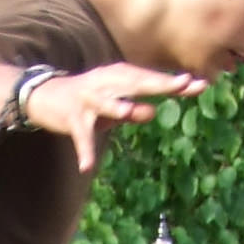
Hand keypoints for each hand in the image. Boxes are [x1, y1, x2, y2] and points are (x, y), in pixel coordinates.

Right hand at [25, 64, 205, 172]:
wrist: (44, 94)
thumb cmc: (88, 101)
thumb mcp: (114, 105)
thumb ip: (134, 109)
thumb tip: (153, 112)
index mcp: (119, 77)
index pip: (150, 79)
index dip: (174, 82)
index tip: (200, 84)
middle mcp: (106, 83)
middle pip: (136, 83)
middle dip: (159, 84)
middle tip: (182, 85)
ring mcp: (89, 100)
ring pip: (108, 103)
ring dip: (120, 107)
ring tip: (133, 112)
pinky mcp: (73, 119)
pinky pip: (82, 137)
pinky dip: (85, 152)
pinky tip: (87, 167)